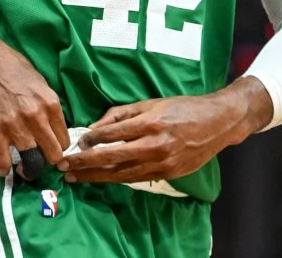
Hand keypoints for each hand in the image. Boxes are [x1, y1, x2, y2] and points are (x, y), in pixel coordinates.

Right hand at [0, 33, 70, 176]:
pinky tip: (3, 169)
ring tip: (23, 168)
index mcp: (50, 103)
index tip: (51, 149)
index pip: (64, 138)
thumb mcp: (39, 81)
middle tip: (40, 160)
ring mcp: (14, 126)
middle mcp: (36, 117)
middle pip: (53, 155)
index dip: (58, 146)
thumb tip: (52, 123)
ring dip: (27, 167)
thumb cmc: (9, 65)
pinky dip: (4, 169)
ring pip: (31, 160)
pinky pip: (3, 160)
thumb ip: (47, 104)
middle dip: (47, 160)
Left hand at [57, 77, 273, 184]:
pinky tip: (102, 178)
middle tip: (64, 165)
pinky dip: (117, 178)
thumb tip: (95, 127)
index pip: (112, 135)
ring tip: (76, 177)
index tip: (76, 143)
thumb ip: (121, 114)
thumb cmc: (182, 107)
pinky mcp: (168, 173)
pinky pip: (136, 178)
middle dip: (85, 163)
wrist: (216, 123)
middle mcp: (154, 144)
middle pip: (111, 157)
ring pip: (121, 174)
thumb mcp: (151, 102)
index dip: (90, 140)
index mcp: (149, 122)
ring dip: (96, 176)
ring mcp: (162, 162)